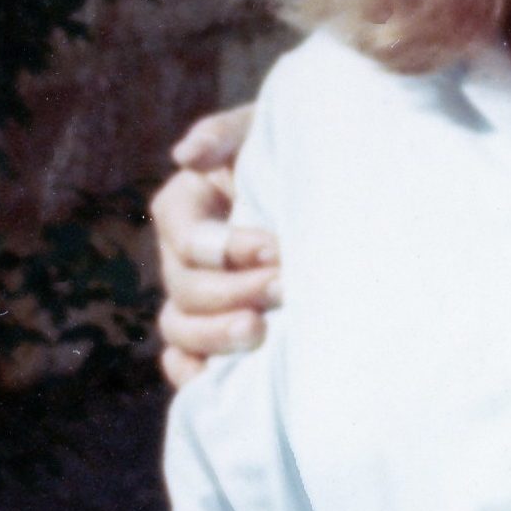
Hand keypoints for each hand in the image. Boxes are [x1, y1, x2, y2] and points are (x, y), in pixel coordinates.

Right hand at [151, 103, 273, 388]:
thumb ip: (226, 134)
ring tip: (261, 335)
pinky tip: (222, 381)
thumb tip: (186, 155)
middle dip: (233, 292)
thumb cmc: (295, 149)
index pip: (186, 235)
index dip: (225, 247)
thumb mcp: (264, 129)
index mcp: (187, 206)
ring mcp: (194, 299)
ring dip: (215, 337)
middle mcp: (182, 257)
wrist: (332, 186)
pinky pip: (184, 363)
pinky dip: (195, 375)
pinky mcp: (212, 331)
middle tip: (286, 291)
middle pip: (184, 287)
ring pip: (179, 328)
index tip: (277, 248)